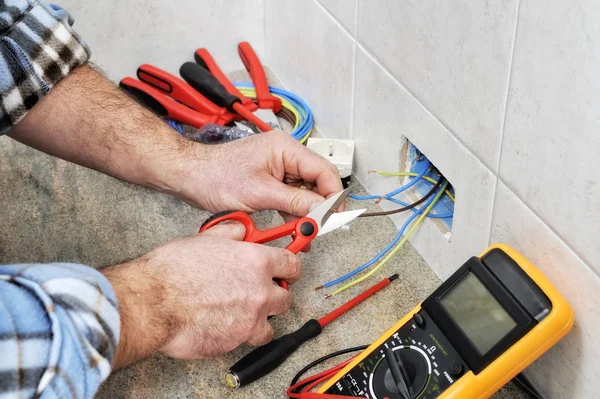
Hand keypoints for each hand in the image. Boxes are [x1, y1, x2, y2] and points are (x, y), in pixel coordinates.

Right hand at [102, 223, 300, 368]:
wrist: (152, 303)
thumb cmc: (172, 270)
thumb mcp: (205, 239)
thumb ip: (231, 235)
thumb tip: (242, 231)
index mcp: (255, 261)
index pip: (292, 265)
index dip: (290, 268)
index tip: (288, 271)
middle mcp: (259, 290)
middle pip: (285, 296)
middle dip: (274, 293)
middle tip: (258, 291)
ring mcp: (250, 318)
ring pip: (271, 323)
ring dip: (261, 317)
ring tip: (242, 312)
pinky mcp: (237, 341)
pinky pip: (251, 340)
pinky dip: (243, 335)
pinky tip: (228, 325)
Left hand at [174, 131, 343, 217]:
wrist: (190, 176)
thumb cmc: (217, 177)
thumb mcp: (261, 193)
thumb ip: (296, 202)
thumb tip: (324, 211)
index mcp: (286, 149)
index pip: (324, 171)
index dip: (333, 195)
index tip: (334, 218)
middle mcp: (286, 155)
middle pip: (317, 181)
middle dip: (321, 206)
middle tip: (322, 229)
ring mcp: (278, 167)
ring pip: (305, 191)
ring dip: (307, 212)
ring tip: (308, 234)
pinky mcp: (270, 179)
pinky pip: (291, 196)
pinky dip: (294, 212)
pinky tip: (295, 228)